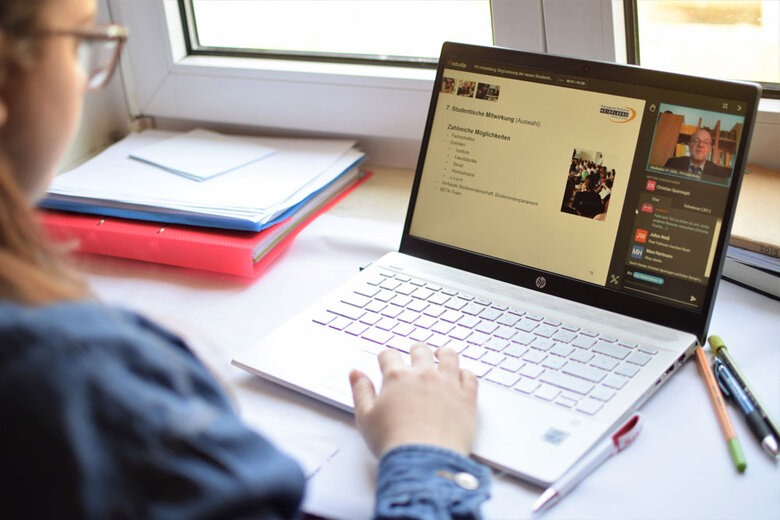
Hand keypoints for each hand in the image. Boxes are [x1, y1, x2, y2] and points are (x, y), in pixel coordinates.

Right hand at [349, 343, 477, 457]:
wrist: (424, 460)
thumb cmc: (393, 442)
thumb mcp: (365, 417)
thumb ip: (360, 391)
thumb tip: (356, 374)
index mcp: (397, 377)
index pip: (389, 355)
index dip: (386, 356)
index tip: (386, 359)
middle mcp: (424, 375)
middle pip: (421, 351)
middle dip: (416, 350)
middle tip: (415, 352)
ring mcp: (448, 384)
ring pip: (449, 357)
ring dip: (443, 353)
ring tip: (441, 354)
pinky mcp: (467, 398)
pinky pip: (470, 377)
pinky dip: (465, 373)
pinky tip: (462, 375)